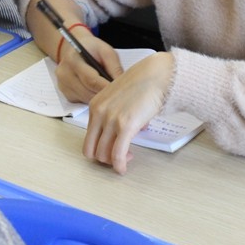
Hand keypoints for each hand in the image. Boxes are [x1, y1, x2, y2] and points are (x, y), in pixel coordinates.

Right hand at [55, 29, 123, 101]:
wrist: (75, 50)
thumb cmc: (92, 49)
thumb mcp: (105, 50)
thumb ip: (114, 66)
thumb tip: (121, 85)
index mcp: (72, 59)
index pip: (91, 80)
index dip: (106, 88)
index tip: (120, 92)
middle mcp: (64, 74)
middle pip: (89, 92)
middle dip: (105, 94)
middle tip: (119, 94)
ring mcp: (63, 86)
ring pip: (87, 99)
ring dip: (99, 97)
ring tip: (109, 90)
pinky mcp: (67, 95)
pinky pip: (84, 101)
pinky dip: (93, 98)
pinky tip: (97, 89)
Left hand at [82, 51, 175, 173]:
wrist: (156, 76)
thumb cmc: (142, 84)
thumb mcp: (118, 97)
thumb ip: (112, 113)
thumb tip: (117, 132)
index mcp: (95, 105)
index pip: (88, 137)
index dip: (99, 148)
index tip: (111, 148)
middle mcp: (99, 112)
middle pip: (91, 149)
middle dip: (104, 158)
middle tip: (118, 156)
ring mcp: (111, 119)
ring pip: (103, 154)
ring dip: (114, 162)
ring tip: (128, 156)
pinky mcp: (125, 125)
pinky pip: (117, 154)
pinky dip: (119, 165)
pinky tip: (124, 168)